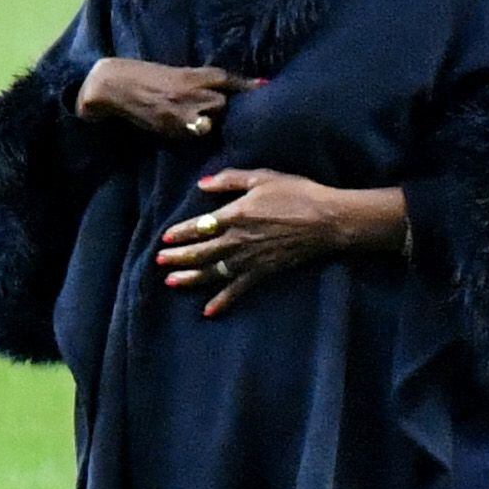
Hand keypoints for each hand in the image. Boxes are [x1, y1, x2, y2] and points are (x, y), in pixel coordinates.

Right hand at [79, 57, 251, 142]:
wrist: (115, 84)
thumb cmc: (146, 75)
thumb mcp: (178, 72)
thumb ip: (203, 82)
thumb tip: (229, 90)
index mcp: (196, 75)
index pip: (230, 81)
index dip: (248, 86)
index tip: (265, 87)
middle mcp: (194, 93)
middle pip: (224, 105)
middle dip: (224, 108)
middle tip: (217, 110)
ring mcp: (183, 112)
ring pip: (211, 121)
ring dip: (209, 121)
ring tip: (198, 119)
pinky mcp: (171, 128)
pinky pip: (193, 134)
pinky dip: (193, 132)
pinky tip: (184, 127)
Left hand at [157, 171, 406, 316]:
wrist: (328, 220)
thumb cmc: (298, 194)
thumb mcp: (262, 177)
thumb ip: (229, 180)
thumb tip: (200, 184)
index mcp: (234, 214)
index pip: (199, 226)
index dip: (180, 233)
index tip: (165, 238)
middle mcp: (237, 240)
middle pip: (200, 252)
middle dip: (178, 257)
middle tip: (159, 261)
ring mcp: (249, 258)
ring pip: (212, 272)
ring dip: (190, 278)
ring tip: (171, 282)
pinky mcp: (263, 272)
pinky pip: (238, 289)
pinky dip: (222, 301)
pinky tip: (208, 311)